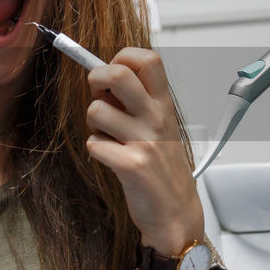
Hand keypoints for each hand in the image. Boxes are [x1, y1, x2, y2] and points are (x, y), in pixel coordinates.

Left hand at [84, 48, 203, 252]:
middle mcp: (156, 118)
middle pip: (117, 74)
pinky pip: (94, 144)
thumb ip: (135, 101)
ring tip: (110, 137)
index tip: (115, 69)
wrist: (176, 212)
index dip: (123, 56)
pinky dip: (96, 151)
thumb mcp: (158, 126)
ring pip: (96, 110)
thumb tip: (102, 77)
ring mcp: (145, 141)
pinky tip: (112, 159)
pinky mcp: (132, 165)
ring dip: (94, 123)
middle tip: (99, 94)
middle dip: (96, 78)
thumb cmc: (162, 167)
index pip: (147, 58)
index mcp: (164, 104)